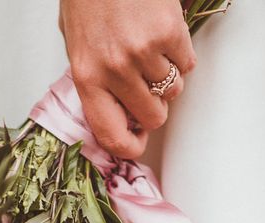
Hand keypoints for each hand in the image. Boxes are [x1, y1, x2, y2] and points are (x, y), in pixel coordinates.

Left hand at [59, 0, 195, 159]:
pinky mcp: (169, 32)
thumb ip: (94, 78)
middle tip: (150, 88)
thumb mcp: (76, 42)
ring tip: (153, 51)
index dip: (129, 147)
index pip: (110, 134)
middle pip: (153, 117)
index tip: (138, 144)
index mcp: (86, 76)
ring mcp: (143, 52)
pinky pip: (187, 63)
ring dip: (169, 77)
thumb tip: (116, 112)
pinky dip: (181, 53)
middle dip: (156, 108)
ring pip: (174, 91)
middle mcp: (114, 70)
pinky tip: (165, 34)